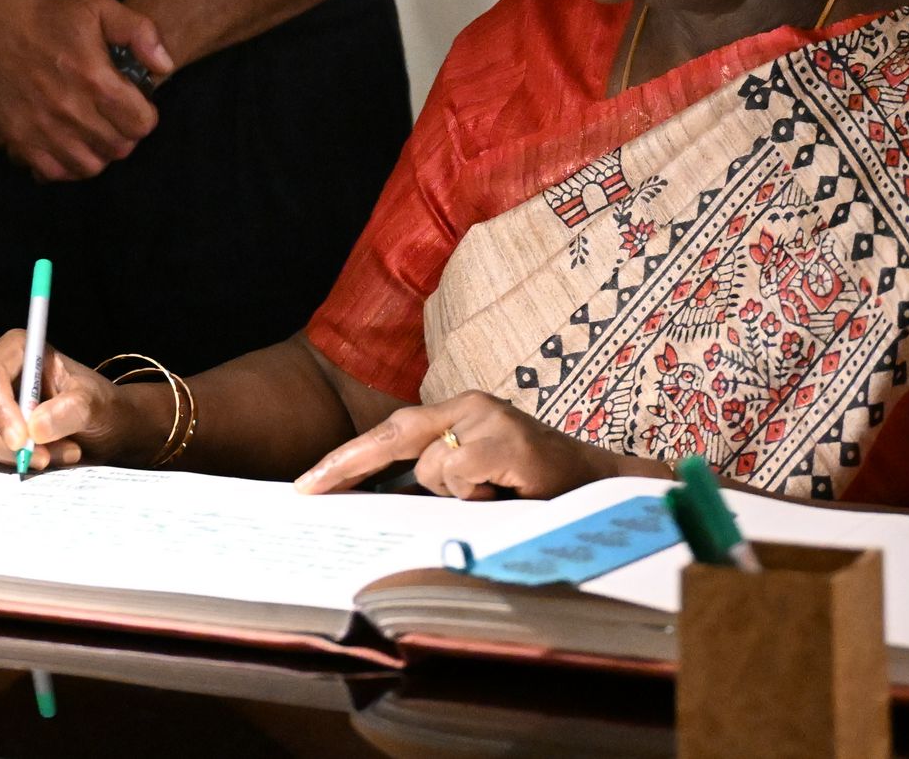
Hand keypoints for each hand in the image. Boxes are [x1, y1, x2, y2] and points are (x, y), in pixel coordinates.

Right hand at [0, 0, 174, 180]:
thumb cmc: (49, 12)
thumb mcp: (100, 6)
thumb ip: (141, 33)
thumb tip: (163, 67)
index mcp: (94, 78)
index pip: (140, 124)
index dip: (145, 116)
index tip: (137, 106)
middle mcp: (69, 109)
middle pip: (118, 147)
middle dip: (125, 134)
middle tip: (117, 118)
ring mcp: (41, 127)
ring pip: (89, 166)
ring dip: (99, 152)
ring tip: (95, 133)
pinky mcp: (17, 136)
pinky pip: (54, 171)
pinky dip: (67, 165)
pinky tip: (70, 144)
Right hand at [0, 328, 163, 470]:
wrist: (101, 427)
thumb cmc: (97, 404)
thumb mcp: (94, 403)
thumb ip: (70, 410)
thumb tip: (36, 427)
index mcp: (18, 348)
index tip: (21, 440)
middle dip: (1, 438)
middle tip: (40, 458)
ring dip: (13, 454)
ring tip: (58, 455)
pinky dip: (13, 461)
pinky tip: (48, 457)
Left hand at [293, 391, 657, 500]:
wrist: (602, 487)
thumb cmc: (536, 490)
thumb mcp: (479, 482)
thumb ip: (439, 482)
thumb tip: (381, 504)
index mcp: (460, 411)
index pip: (391, 432)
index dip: (348, 458)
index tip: (307, 484)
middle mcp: (470, 405)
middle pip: (394, 433)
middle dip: (347, 464)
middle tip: (308, 490)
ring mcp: (488, 418)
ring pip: (431, 467)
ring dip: (453, 493)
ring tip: (493, 496)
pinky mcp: (505, 438)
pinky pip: (459, 473)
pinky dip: (473, 492)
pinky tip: (504, 492)